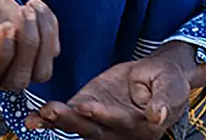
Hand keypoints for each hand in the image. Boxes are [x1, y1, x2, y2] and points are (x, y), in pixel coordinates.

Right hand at [0, 0, 59, 90]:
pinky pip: (50, 51)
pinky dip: (49, 27)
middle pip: (18, 79)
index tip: (6, 25)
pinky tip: (35, 6)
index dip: (2, 52)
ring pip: (40, 72)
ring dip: (43, 39)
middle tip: (23, 13)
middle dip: (27, 45)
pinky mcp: (28, 50)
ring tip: (31, 9)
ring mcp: (12, 64)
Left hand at [26, 43, 195, 138]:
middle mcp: (117, 130)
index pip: (119, 122)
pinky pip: (68, 116)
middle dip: (71, 121)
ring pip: (77, 125)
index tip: (87, 107)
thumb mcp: (171, 87)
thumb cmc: (168, 82)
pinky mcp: (88, 108)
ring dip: (57, 121)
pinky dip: (50, 118)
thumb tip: (157, 116)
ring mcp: (100, 122)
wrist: (159, 75)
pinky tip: (34, 118)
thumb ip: (163, 101)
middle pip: (93, 129)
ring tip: (38, 116)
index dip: (103, 115)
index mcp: (141, 127)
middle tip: (52, 111)